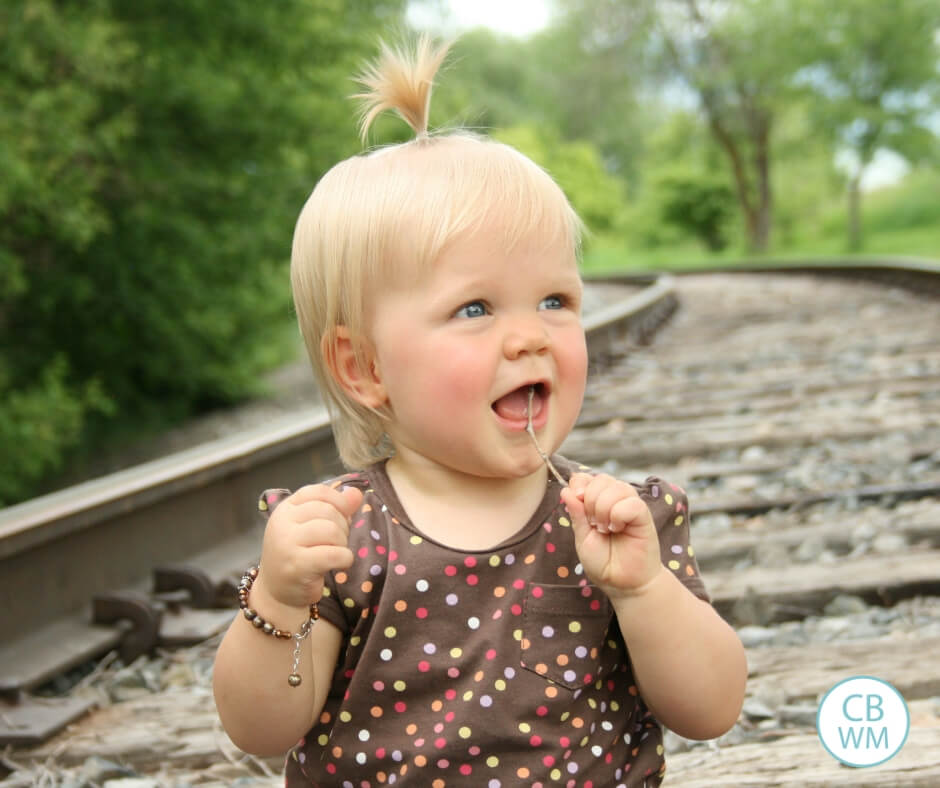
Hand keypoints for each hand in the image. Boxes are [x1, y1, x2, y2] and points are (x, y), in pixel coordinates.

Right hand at [257, 483, 362, 609]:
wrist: (276, 592)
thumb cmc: (299, 555)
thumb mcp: (312, 526)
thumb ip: (335, 507)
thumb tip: (356, 493)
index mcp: (285, 508)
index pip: (318, 491)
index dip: (338, 501)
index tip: (342, 517)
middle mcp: (282, 522)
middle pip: (328, 511)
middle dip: (342, 526)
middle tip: (337, 542)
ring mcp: (286, 543)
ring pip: (331, 531)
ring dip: (343, 543)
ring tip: (336, 553)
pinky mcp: (296, 565)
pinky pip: (334, 554)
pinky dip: (345, 558)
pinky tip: (340, 564)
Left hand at [561, 473, 661, 598]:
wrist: (624, 584)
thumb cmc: (604, 562)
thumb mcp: (582, 538)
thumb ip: (576, 514)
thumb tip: (566, 491)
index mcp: (596, 501)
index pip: (585, 478)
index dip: (578, 486)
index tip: (577, 502)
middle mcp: (614, 499)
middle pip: (600, 479)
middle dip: (590, 501)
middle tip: (594, 525)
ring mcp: (630, 505)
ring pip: (616, 487)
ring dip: (604, 509)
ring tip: (606, 529)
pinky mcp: (643, 515)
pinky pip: (631, 502)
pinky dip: (619, 515)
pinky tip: (618, 528)